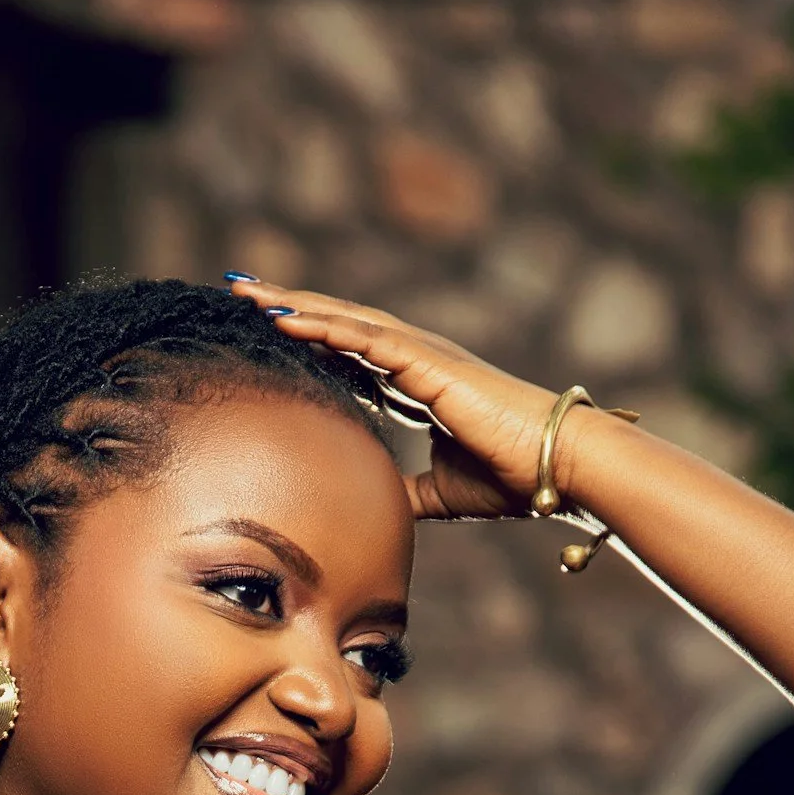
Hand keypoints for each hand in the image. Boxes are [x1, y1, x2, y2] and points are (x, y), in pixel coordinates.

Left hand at [226, 280, 572, 523]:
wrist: (554, 467)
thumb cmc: (511, 477)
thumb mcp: (440, 493)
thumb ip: (407, 491)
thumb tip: (378, 504)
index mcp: (417, 381)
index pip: (349, 349)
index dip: (307, 335)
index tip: (264, 325)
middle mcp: (416, 357)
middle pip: (339, 322)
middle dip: (289, 305)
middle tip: (239, 290)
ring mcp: (423, 354)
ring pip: (345, 320)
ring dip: (295, 305)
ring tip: (248, 292)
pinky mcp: (430, 363)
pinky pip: (366, 338)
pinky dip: (324, 327)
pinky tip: (286, 319)